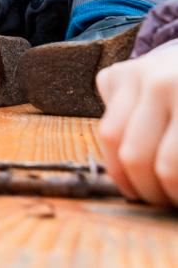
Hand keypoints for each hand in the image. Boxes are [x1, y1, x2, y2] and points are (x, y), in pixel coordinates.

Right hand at [96, 45, 177, 206]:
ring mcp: (131, 74)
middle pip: (134, 156)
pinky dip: (120, 140)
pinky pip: (106, 118)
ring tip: (147, 188)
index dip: (175, 196)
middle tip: (165, 201)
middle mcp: (156, 81)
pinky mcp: (113, 74)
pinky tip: (142, 145)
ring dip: (126, 174)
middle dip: (150, 191)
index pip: (170, 167)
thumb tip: (175, 187)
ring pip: (109, 139)